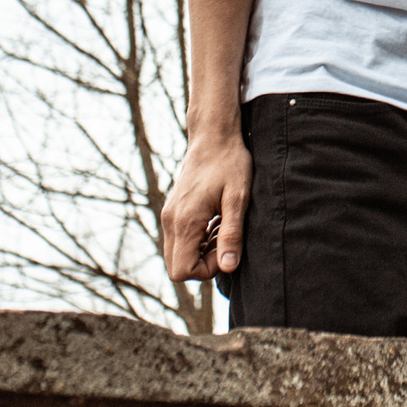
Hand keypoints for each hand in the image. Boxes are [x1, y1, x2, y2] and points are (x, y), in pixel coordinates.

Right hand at [161, 133, 251, 281]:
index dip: (207, 269)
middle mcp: (170, 221)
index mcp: (185, 221)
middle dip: (203, 263)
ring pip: (178, 253)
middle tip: (225, 240)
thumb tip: (227, 267)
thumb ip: (231, 234)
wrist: (214, 135)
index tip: (226, 249)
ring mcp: (169, 215)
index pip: (182, 270)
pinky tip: (216, 221)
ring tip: (223, 227)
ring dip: (201, 250)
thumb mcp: (237, 198)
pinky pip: (179, 239)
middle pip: (176, 266)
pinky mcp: (173, 210)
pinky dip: (197, 239)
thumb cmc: (230, 163)